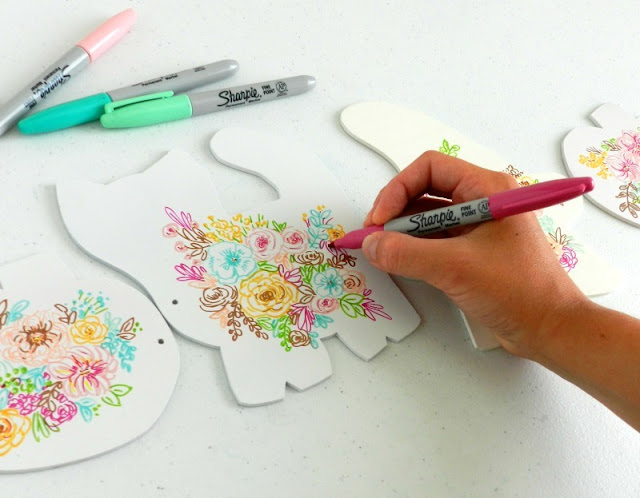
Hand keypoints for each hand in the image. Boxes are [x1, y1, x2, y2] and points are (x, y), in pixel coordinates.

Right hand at [361, 151, 588, 357]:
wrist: (551, 329)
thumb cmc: (517, 291)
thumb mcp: (455, 268)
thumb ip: (406, 253)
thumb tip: (368, 244)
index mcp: (487, 189)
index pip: (431, 168)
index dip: (398, 189)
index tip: (379, 221)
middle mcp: (482, 200)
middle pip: (426, 189)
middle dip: (396, 210)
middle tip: (373, 237)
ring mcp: (478, 226)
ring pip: (428, 215)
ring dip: (402, 230)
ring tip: (380, 250)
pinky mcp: (474, 250)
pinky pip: (436, 238)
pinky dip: (414, 246)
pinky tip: (398, 259)